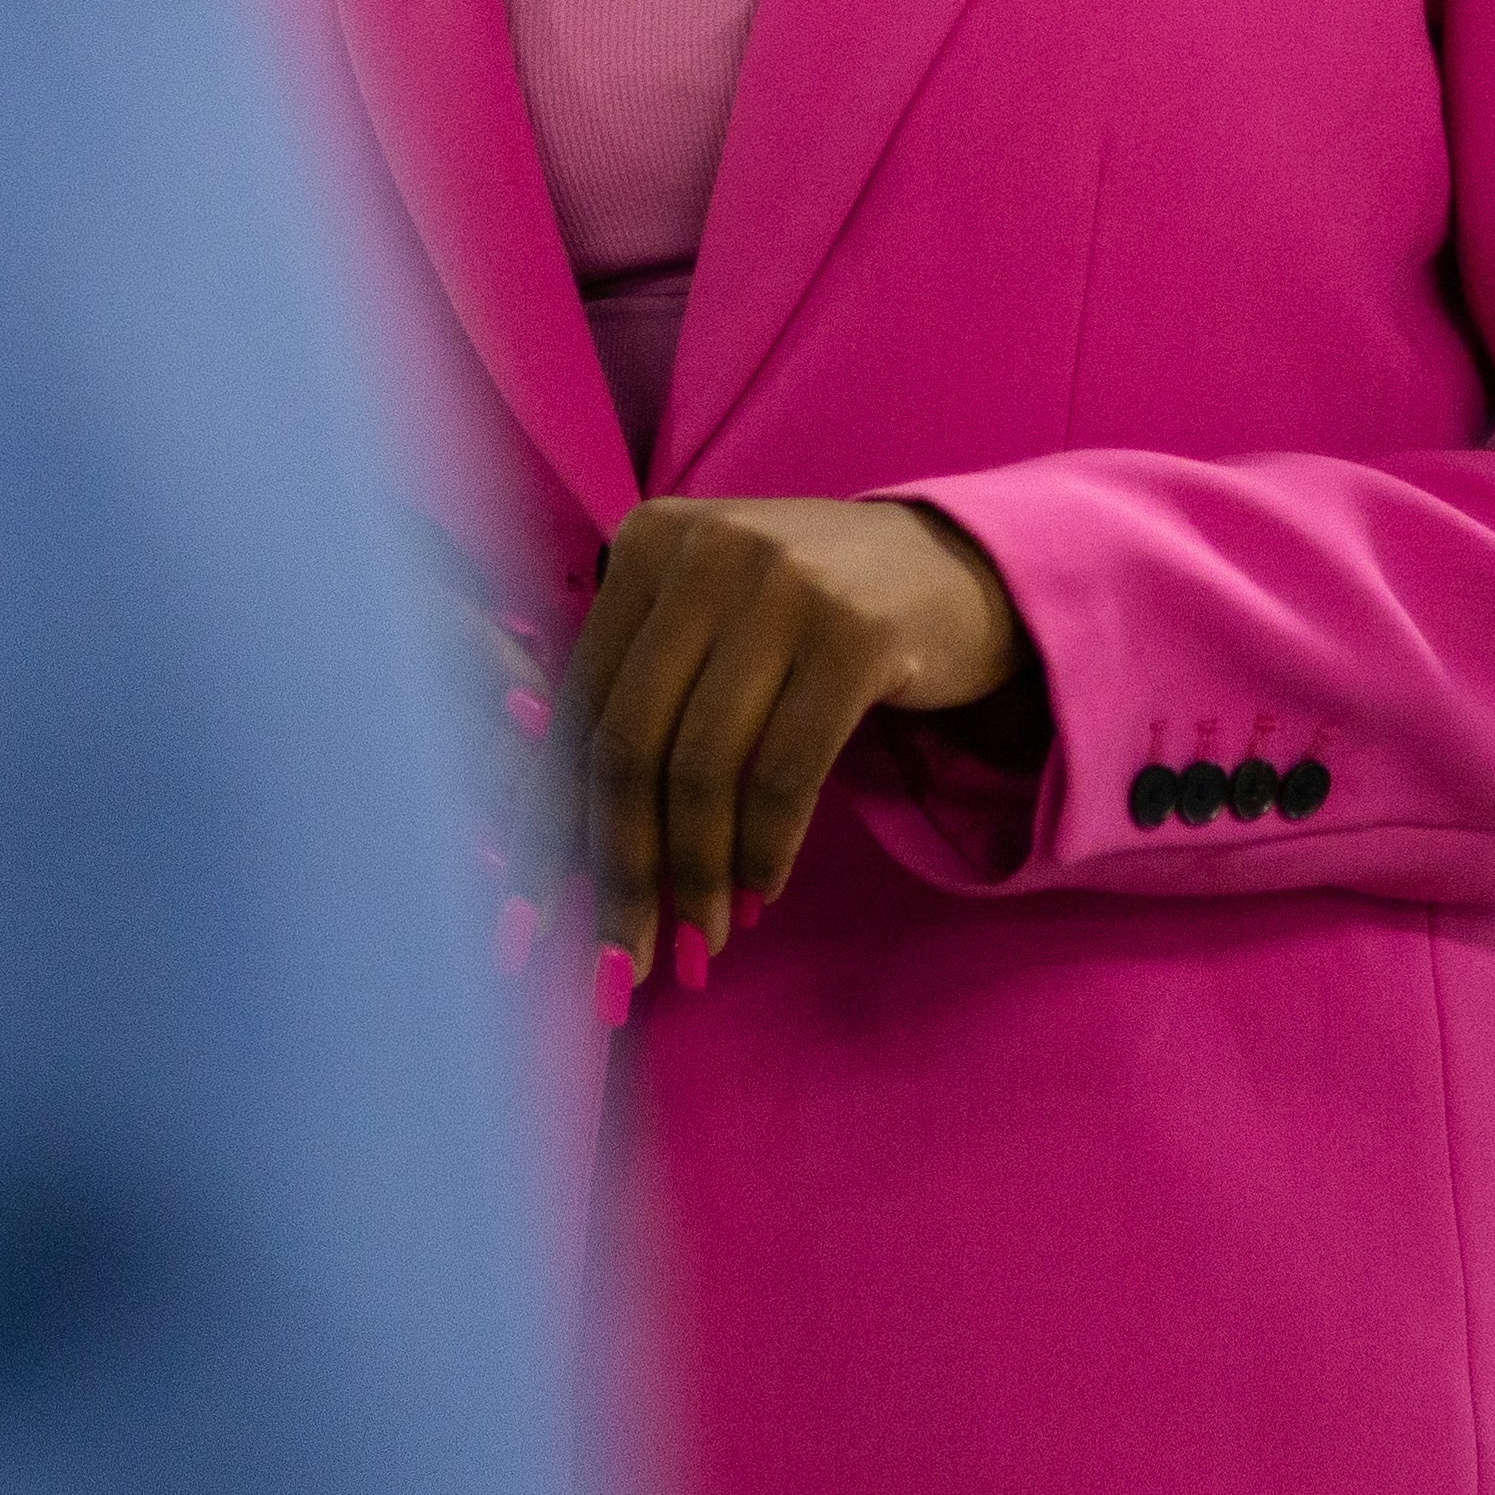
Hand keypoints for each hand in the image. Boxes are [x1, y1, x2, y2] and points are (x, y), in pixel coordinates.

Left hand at [569, 497, 1030, 968]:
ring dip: (697, 872)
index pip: (579, 702)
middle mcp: (708, 550)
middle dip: (619, 866)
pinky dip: (765, 847)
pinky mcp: (858, 634)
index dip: (549, 818)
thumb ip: (640, 698)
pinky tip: (763, 887)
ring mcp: (786, 584)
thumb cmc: (812, 615)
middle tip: (622, 955)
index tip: (534, 911)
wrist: (960, 568)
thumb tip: (563, 848)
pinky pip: (786, 772)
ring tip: (703, 933)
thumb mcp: (713, 623)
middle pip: (630, 740)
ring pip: (703, 765)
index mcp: (649, 540)